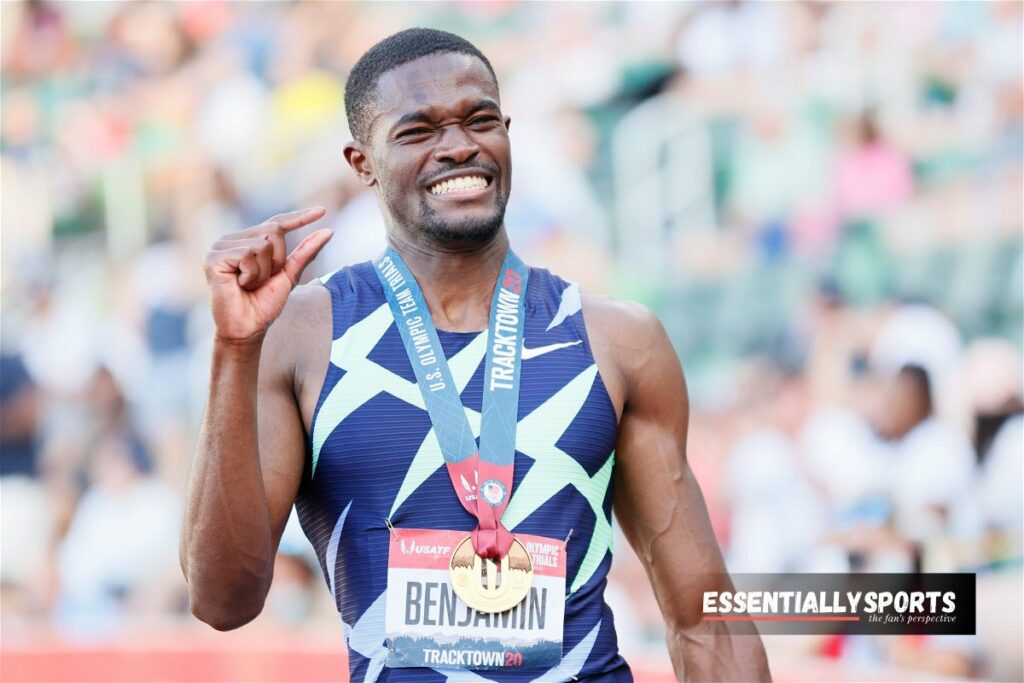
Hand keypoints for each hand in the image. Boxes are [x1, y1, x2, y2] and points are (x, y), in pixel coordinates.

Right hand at [204, 207, 331, 343]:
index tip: (323, 211)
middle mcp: (233, 239)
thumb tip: (328, 231)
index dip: (300, 217)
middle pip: (273, 230)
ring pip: (261, 244)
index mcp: (249, 241)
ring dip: (263, 271)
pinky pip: (247, 254)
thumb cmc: (264, 304)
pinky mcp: (213, 257)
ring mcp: (221, 246)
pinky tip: (239, 285)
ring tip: (249, 285)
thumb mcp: (289, 275)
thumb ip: (305, 252)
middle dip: (277, 260)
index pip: (277, 223)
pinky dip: (251, 274)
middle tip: (262, 280)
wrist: (247, 329)